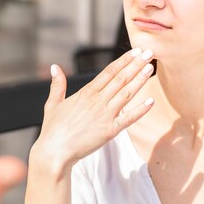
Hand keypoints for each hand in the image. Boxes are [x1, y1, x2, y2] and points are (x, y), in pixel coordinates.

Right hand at [35, 48, 154, 170]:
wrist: (55, 151)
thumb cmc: (53, 129)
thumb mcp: (53, 103)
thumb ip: (57, 85)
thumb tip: (55, 67)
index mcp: (85, 93)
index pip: (109, 72)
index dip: (123, 60)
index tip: (135, 51)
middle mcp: (97, 101)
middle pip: (120, 79)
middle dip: (136, 65)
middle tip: (149, 53)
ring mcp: (105, 115)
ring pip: (126, 93)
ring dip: (140, 80)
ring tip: (150, 68)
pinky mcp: (110, 131)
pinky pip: (129, 118)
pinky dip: (140, 110)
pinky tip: (151, 101)